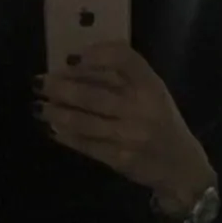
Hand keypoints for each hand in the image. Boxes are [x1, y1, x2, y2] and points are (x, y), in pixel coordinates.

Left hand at [34, 42, 215, 209]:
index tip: (73, 56)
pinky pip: (85, 144)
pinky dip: (65, 135)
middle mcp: (141, 109)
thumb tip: (74, 65)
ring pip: (84, 121)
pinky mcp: (119, 159)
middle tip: (39, 82)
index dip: (97, 54)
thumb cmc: (161, 123)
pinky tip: (52, 129)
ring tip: (39, 106)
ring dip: (56, 112)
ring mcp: (130, 136)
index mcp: (152, 87)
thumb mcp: (153, 95)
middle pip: (93, 94)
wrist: (182, 168)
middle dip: (61, 87)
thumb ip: (122, 79)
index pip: (125, 59)